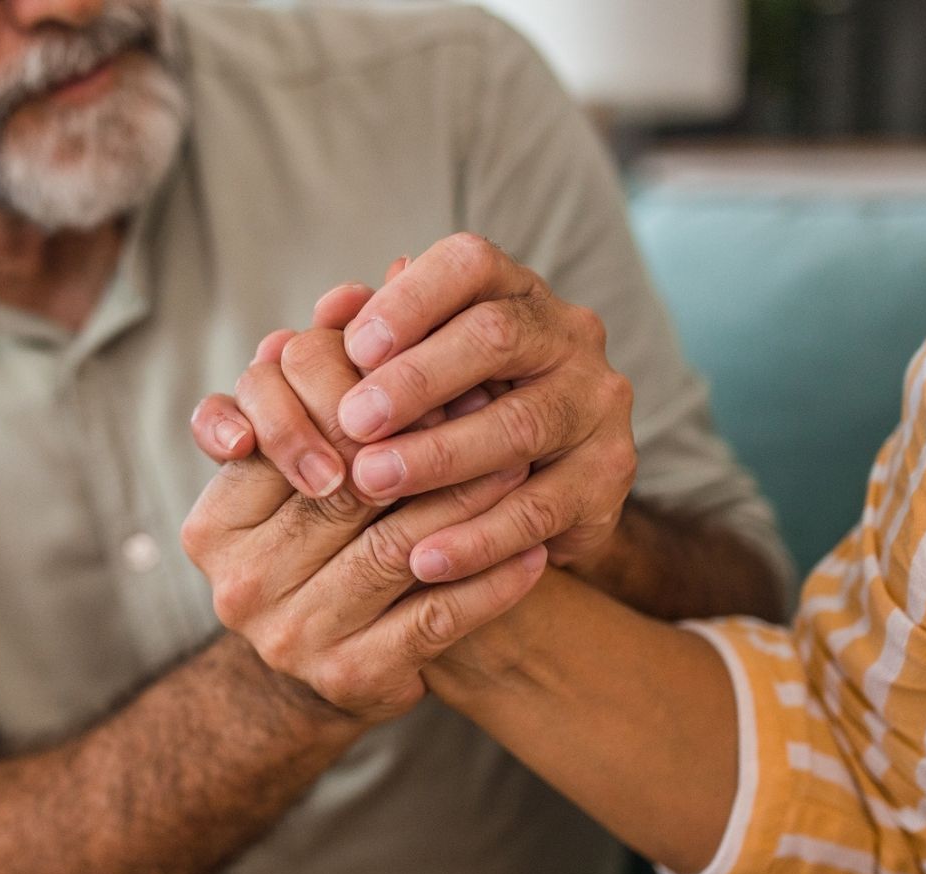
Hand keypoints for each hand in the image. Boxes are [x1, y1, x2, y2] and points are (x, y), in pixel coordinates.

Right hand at [181, 328, 549, 725]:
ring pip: (399, 549)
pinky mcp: (347, 680)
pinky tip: (536, 552)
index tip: (442, 369)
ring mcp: (287, 640)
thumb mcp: (312, 463)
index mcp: (212, 522)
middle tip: (502, 405)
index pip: (292, 440)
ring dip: (472, 504)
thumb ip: (335, 384)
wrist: (336, 667)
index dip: (371, 401)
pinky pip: (437, 618)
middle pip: (349, 492)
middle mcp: (237, 585)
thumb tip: (387, 276)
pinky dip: (492, 583)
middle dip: (430, 444)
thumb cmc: (327, 541)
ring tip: (528, 466)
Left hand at [192, 235, 636, 585]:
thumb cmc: (446, 417)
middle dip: (418, 379)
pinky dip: (479, 536)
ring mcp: (596, 404)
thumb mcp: (402, 375)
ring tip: (372, 482)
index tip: (352, 344)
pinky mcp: (610, 479)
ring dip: (441, 455)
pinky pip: (544, 508)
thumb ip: (359, 346)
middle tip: (352, 420)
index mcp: (513, 291)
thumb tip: (315, 317)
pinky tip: (423, 558)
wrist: (537, 496)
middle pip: (498, 336)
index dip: (411, 299)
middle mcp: (567, 335)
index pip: (470, 263)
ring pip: (522, 422)